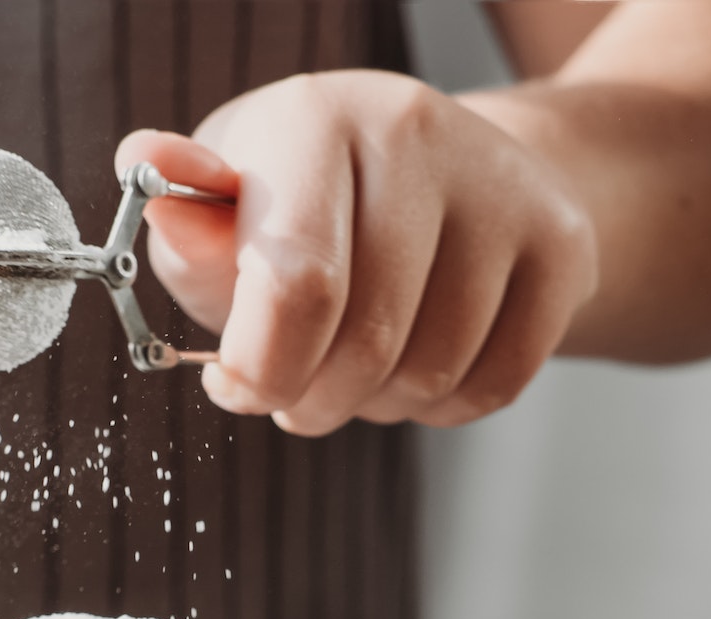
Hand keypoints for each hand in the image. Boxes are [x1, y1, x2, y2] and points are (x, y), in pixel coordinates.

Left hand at [115, 71, 597, 435]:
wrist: (449, 177)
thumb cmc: (312, 209)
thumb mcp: (231, 211)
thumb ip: (184, 219)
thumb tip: (148, 164)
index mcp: (316, 119)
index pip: (297, 284)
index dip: (260, 370)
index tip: (237, 387)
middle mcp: (416, 135)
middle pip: (365, 345)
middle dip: (312, 400)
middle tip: (295, 393)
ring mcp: (502, 187)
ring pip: (430, 374)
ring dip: (377, 406)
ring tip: (359, 366)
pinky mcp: (562, 245)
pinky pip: (494, 385)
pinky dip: (444, 407)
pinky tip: (419, 367)